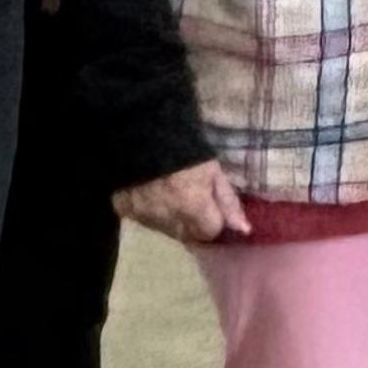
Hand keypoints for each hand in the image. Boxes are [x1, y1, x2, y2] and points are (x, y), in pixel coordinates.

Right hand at [117, 159, 246, 243]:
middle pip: (187, 236)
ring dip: (172, 220)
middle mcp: (166, 218)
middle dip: (193, 224)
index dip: (213, 221)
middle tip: (192, 201)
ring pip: (166, 231)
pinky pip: (145, 221)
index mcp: (191, 206)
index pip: (209, 233)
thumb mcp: (213, 171)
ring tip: (171, 195)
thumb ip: (228, 202)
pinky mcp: (124, 210)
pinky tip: (152, 193)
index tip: (212, 209)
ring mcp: (143, 216)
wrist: (140, 131)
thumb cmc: (186, 149)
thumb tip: (243, 230)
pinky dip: (151, 213)